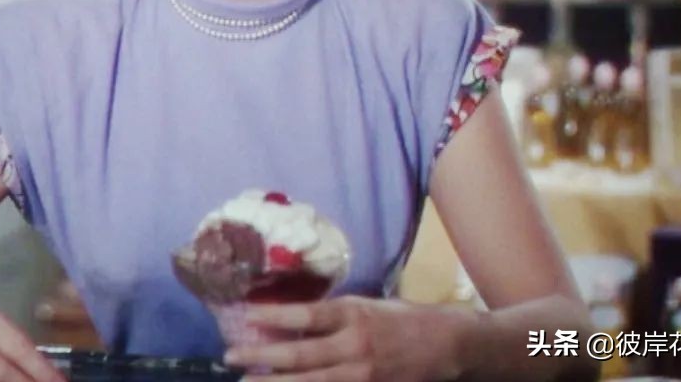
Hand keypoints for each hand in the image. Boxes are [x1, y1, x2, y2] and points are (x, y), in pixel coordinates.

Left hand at [222, 295, 475, 381]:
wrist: (449, 345)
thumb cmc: (403, 319)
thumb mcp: (367, 305)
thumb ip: (333, 315)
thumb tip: (290, 319)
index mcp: (354, 314)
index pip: (305, 316)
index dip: (273, 317)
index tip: (245, 316)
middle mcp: (355, 346)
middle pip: (301, 356)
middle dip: (262, 358)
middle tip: (231, 357)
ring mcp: (363, 376)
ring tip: (248, 381)